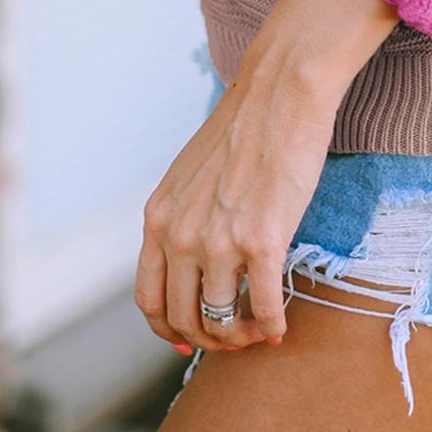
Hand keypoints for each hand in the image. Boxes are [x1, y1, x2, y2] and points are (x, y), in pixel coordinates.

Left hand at [134, 50, 335, 355]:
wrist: (280, 92)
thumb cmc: (244, 126)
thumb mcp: (190, 175)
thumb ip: (184, 218)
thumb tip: (196, 261)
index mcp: (159, 218)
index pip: (149, 299)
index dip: (168, 328)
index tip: (190, 339)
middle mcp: (181, 236)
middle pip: (183, 318)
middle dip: (209, 338)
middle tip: (235, 335)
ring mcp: (220, 242)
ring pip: (221, 321)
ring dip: (241, 336)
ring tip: (260, 329)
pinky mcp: (263, 242)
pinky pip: (264, 307)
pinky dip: (273, 324)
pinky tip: (282, 323)